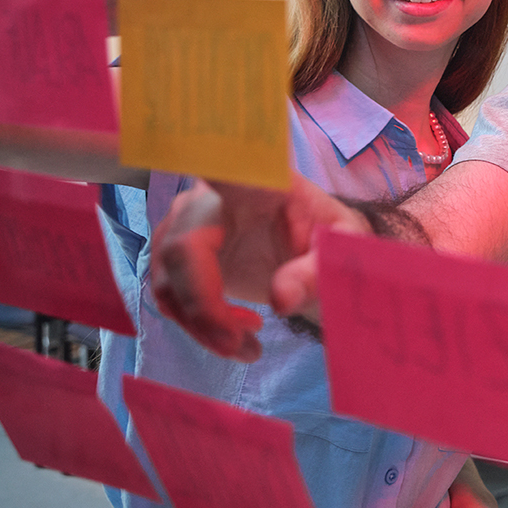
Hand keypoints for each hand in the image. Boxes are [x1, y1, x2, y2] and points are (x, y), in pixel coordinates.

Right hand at [149, 174, 366, 359]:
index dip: (200, 160)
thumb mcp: (339, 250)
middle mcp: (212, 195)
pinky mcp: (179, 252)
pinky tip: (233, 336)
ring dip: (200, 324)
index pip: (222, 163)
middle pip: (181, 247)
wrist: (314, 254)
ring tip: (246, 347)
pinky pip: (169, 293)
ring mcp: (188, 223)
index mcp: (258, 181)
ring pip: (167, 279)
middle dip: (203, 307)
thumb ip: (316, 270)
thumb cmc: (328, 238)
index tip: (199, 162)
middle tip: (239, 345)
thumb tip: (281, 299)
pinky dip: (196, 324)